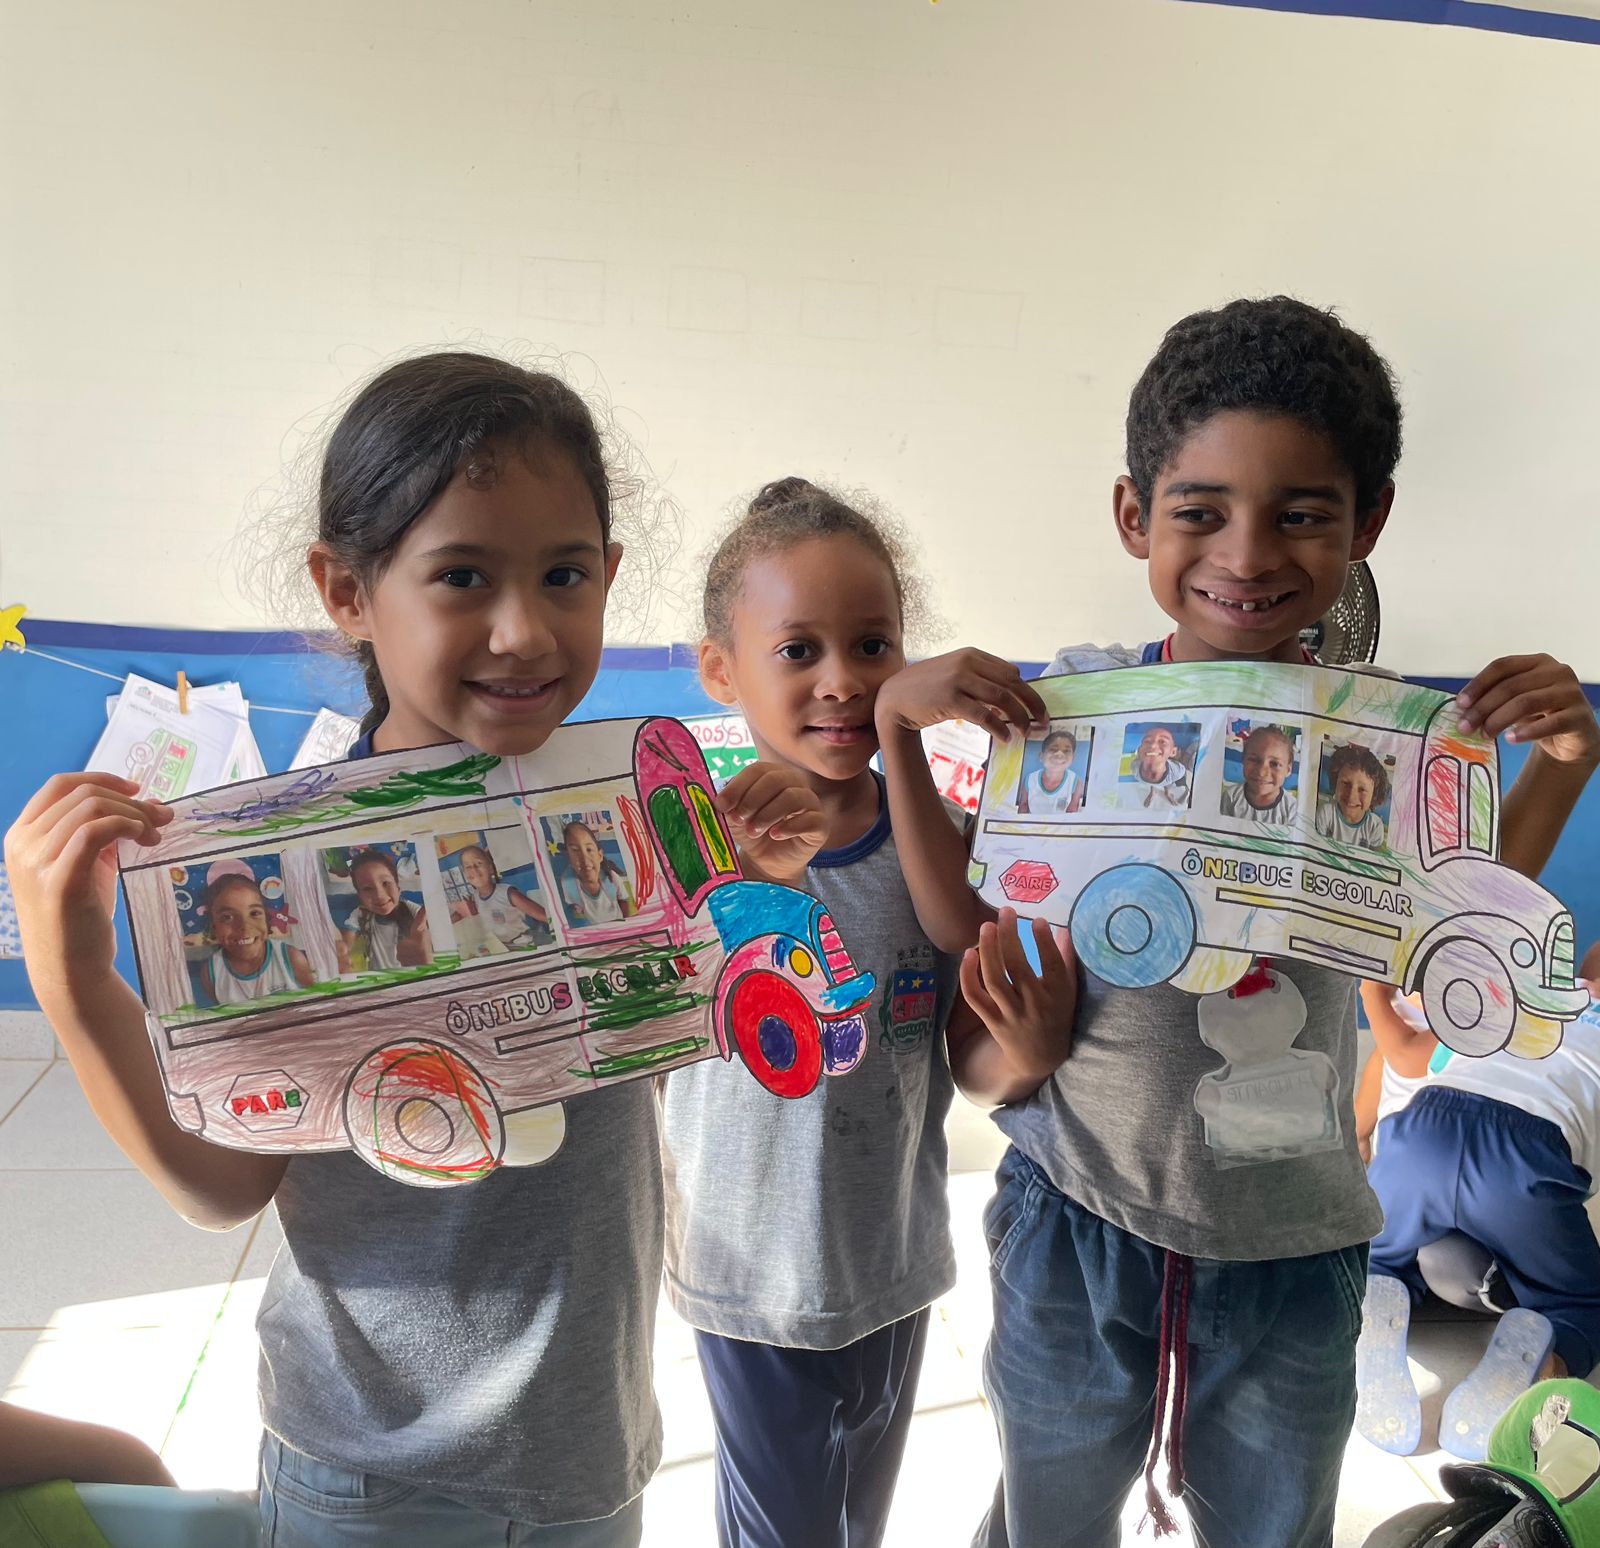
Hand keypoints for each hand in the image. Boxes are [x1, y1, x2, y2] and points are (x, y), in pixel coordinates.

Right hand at [3, 773, 171, 994]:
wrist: (71, 967)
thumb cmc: (79, 915)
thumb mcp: (87, 864)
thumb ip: (104, 833)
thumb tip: (148, 803)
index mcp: (22, 834)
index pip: (60, 785)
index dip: (102, 779)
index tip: (137, 789)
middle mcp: (22, 843)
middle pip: (82, 795)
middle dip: (130, 801)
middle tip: (162, 818)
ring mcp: (36, 861)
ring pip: (90, 809)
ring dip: (134, 814)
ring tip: (156, 834)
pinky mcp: (59, 880)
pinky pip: (92, 832)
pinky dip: (124, 825)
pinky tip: (143, 838)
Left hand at [716, 762, 828, 883]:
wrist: (767, 861)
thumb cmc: (752, 832)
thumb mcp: (734, 817)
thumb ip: (728, 805)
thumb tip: (719, 800)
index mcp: (774, 774)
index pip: (758, 770)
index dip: (738, 786)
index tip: (721, 806)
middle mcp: (795, 783)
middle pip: (775, 779)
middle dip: (752, 800)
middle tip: (737, 820)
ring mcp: (811, 803)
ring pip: (793, 797)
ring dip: (767, 814)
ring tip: (752, 831)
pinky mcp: (820, 824)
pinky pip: (810, 819)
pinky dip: (790, 827)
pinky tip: (775, 835)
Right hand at [875, 648, 1047, 742]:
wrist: (893, 698)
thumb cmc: (925, 690)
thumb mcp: (953, 674)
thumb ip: (978, 679)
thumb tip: (1008, 695)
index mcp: (971, 655)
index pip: (1010, 672)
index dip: (1027, 691)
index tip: (1036, 708)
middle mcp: (967, 664)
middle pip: (1012, 683)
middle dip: (1032, 704)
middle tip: (1043, 721)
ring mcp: (958, 680)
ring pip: (1002, 698)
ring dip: (1019, 718)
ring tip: (1026, 733)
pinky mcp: (951, 699)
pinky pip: (984, 715)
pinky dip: (999, 728)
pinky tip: (1005, 738)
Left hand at [959, 908, 1076, 1081]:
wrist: (1040, 1057)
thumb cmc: (1056, 1014)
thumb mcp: (1068, 989)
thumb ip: (1066, 958)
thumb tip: (1063, 926)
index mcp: (1058, 994)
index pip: (1051, 964)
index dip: (1044, 941)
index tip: (1037, 919)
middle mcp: (1035, 1004)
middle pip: (1018, 968)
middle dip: (1010, 937)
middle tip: (1005, 911)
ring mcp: (1012, 1014)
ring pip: (994, 980)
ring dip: (988, 951)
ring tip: (986, 926)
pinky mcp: (993, 1021)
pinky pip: (976, 997)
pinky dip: (968, 976)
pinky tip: (969, 954)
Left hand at [1458, 655, 1599, 769]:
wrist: (1571, 739)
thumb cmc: (1538, 716)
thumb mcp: (1514, 702)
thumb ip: (1493, 700)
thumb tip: (1461, 709)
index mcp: (1538, 662)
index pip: (1502, 666)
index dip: (1478, 684)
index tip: (1460, 704)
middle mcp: (1557, 672)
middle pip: (1511, 686)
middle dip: (1483, 708)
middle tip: (1464, 727)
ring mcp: (1571, 692)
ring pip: (1527, 702)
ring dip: (1499, 720)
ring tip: (1485, 735)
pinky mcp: (1580, 716)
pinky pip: (1551, 723)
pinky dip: (1527, 732)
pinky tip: (1510, 739)